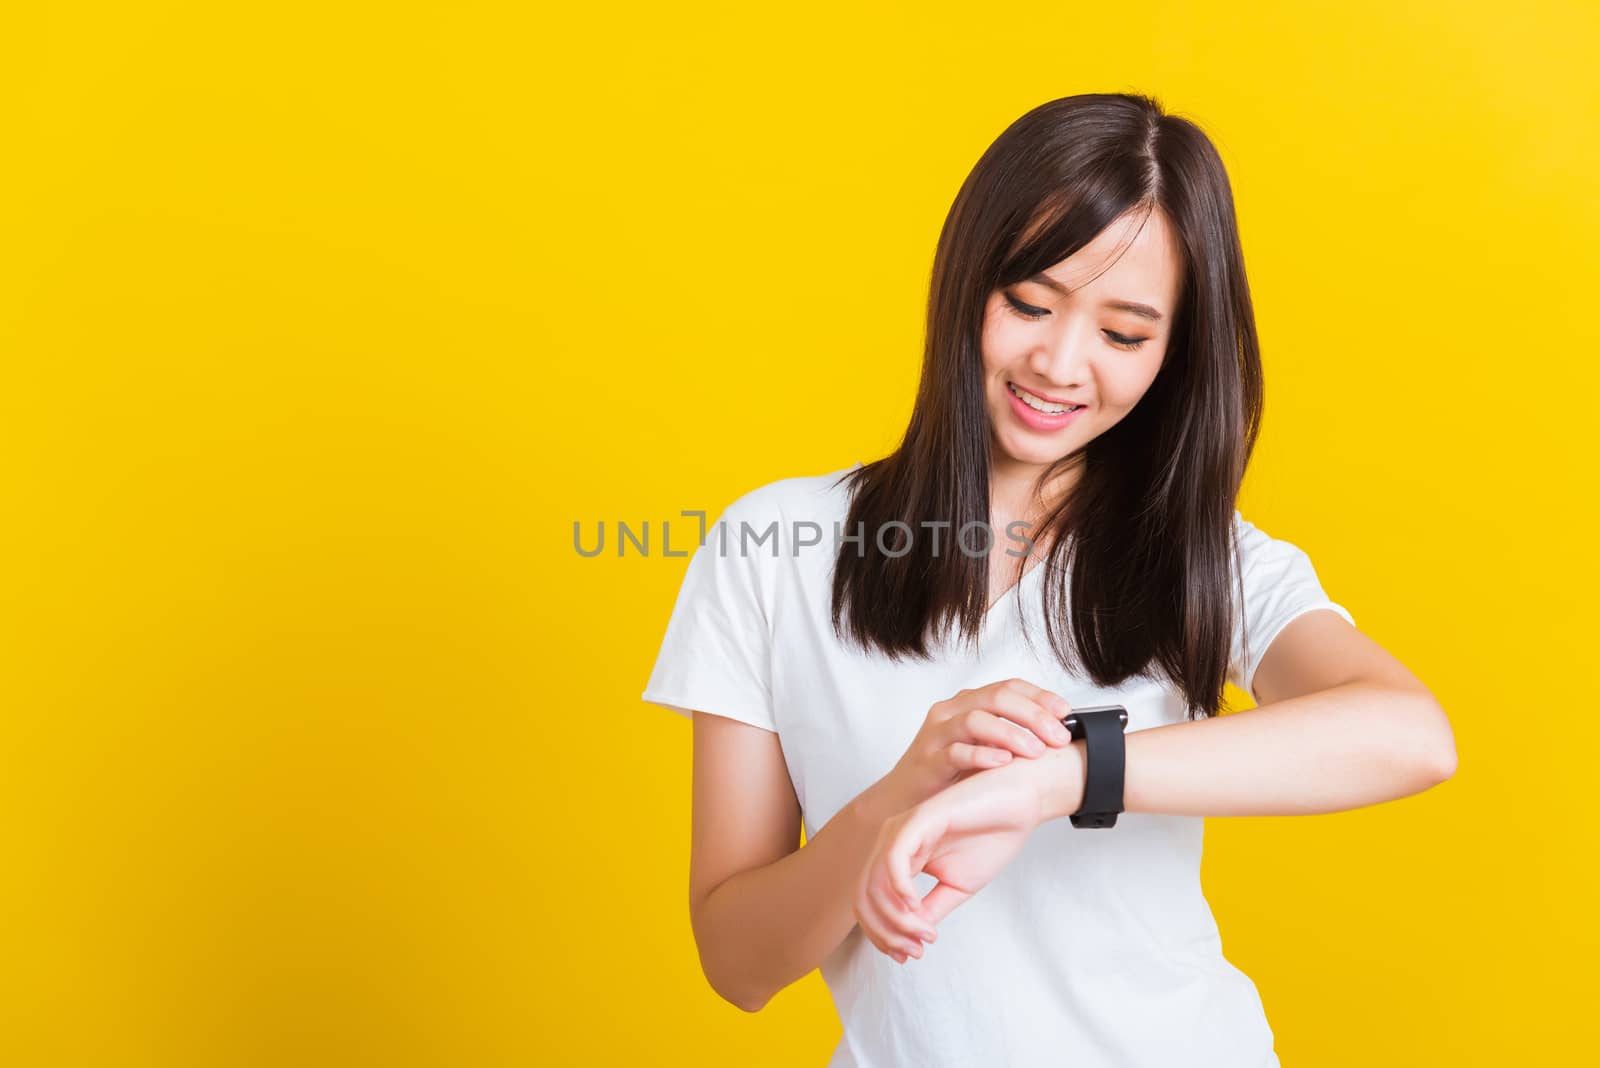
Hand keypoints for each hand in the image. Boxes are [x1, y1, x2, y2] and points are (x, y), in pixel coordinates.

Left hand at [852, 744, 1084, 962]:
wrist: (1021, 801)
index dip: (883, 936)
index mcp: (900, 857)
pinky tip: (918, 908)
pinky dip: (900, 891)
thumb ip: (931, 908)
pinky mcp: (919, 819)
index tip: (910, 955)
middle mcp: (892, 842)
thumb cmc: (992, 836)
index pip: (871, 902)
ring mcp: (902, 829)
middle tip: (915, 951)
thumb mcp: (958, 886)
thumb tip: (913, 937)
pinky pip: (893, 860)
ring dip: (896, 919)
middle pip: (863, 897)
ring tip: (924, 934)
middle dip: (885, 933)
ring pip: (874, 883)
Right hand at [877, 678, 1074, 814]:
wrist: (903, 800)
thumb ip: (1008, 734)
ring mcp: (936, 734)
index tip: (1065, 713)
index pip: (1008, 686)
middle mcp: (950, 711)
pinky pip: (956, 752)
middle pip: (996, 698)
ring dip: (1012, 733)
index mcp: (966, 702)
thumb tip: (1056, 733)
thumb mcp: (982, 746)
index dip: (1040, 696)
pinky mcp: (927, 760)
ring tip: (1036, 751)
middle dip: (1034, 716)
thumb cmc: (949, 774)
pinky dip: (982, 755)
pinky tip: (1003, 762)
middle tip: (1058, 737)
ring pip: (976, 720)